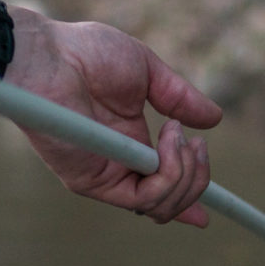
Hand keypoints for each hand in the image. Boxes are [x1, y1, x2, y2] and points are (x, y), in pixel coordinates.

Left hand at [9, 19, 222, 226]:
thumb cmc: (87, 54)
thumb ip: (180, 98)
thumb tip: (214, 118)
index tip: (208, 212)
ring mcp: (106, 177)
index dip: (187, 199)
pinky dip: (168, 173)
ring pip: (161, 206)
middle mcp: (119, 167)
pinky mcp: (93, 182)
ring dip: (185, 172)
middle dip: (197, 178)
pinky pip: (144, 199)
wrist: (50, 55)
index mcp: (131, 144)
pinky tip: (168, 140)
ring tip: (177, 134)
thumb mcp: (147, 71)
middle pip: (169, 202)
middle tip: (196, 143)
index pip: (161, 185)